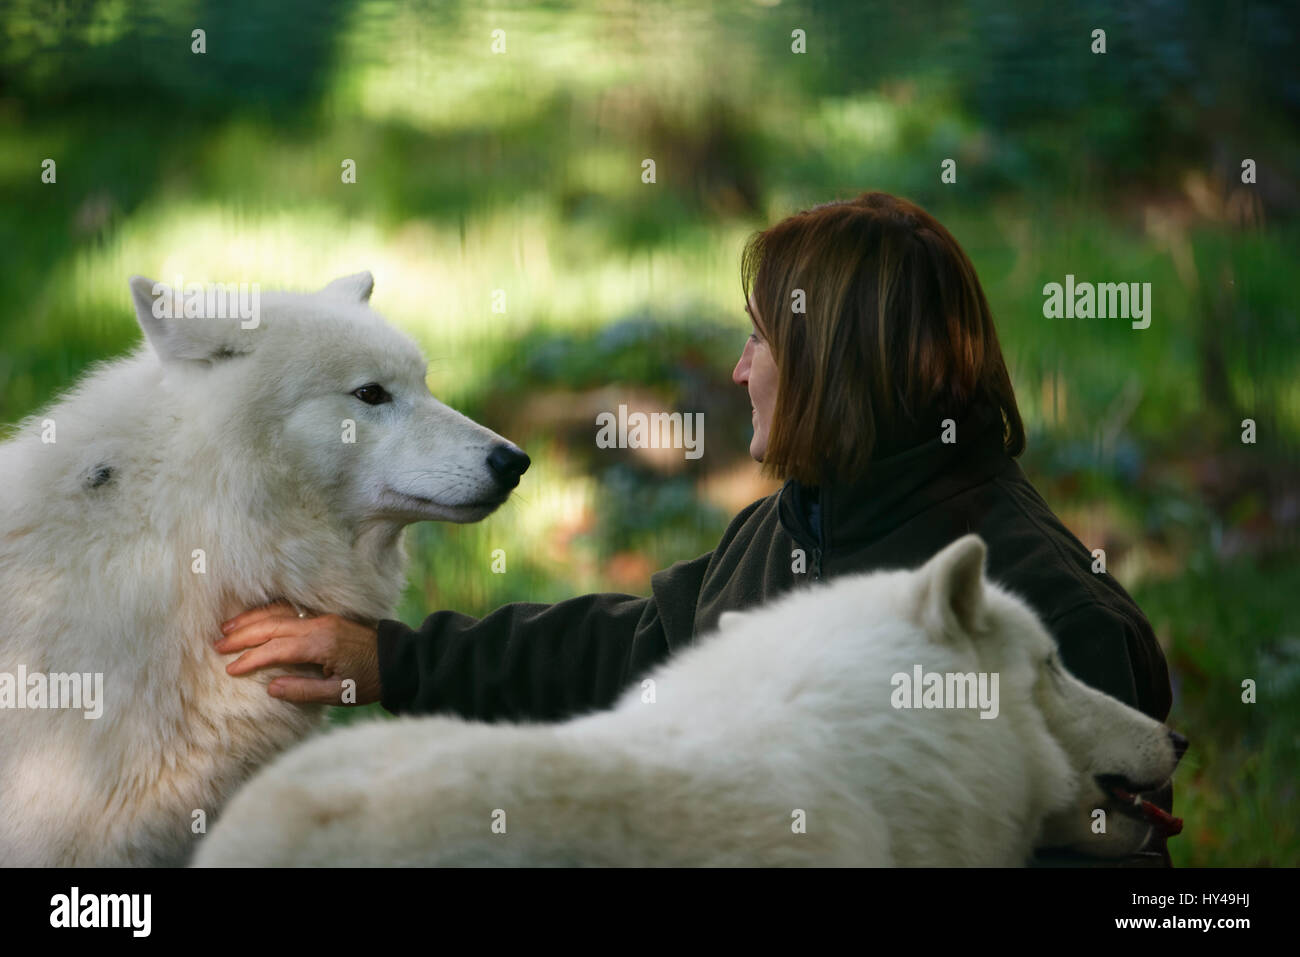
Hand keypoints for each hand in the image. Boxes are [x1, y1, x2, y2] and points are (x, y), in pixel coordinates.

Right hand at [215, 602, 380, 705]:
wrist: (399, 659)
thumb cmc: (370, 681)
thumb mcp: (340, 694)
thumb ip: (304, 691)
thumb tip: (270, 688)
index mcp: (321, 644)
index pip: (276, 649)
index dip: (251, 659)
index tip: (230, 669)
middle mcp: (319, 625)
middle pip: (273, 625)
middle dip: (243, 635)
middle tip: (217, 645)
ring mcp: (322, 618)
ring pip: (280, 613)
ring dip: (253, 619)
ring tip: (228, 628)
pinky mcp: (326, 616)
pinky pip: (291, 609)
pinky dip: (270, 612)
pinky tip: (256, 617)